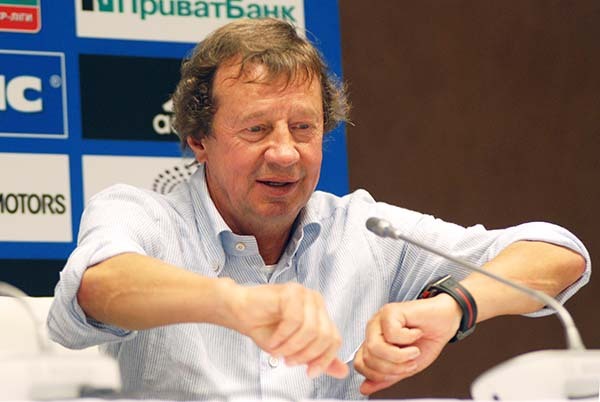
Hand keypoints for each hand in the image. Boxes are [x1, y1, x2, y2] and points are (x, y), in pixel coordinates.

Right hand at [224, 282, 348, 378]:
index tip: (309, 372)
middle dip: (306, 354)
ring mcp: (304, 294)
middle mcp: (316, 302)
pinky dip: (282, 336)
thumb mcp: (295, 349)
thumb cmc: (265, 327)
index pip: (334, 339)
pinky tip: (274, 340)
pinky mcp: (291, 291)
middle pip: (325, 336)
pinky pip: (294, 320)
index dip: (323, 359)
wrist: (240, 312)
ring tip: (278, 350)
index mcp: (320, 313)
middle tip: (289, 360)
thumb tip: (343, 372)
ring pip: (311, 329)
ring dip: (291, 346)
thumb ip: (318, 357)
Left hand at [354, 294, 461, 394]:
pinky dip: (409, 338)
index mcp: (373, 342)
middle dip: (394, 367)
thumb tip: (364, 389)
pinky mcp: (390, 310)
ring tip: (414, 350)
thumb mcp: (406, 365)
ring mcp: (379, 320)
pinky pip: (391, 333)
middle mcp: (373, 330)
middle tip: (411, 361)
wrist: (445, 321)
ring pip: (375, 347)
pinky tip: (416, 333)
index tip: (402, 371)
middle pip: (368, 358)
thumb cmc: (427, 340)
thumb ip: (386, 377)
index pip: (360, 364)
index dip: (380, 375)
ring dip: (400, 355)